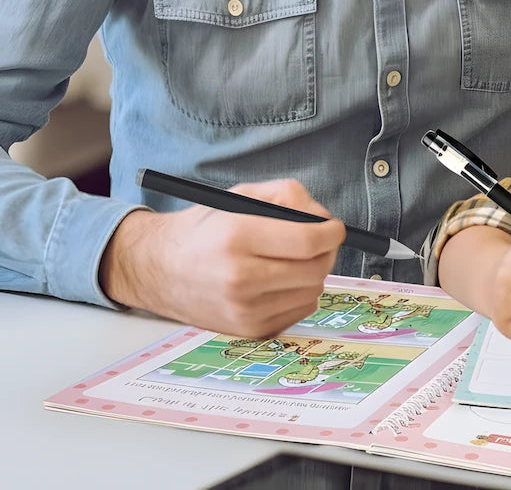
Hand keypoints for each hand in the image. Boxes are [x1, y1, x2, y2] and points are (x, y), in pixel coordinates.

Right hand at [99, 178, 345, 337]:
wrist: (160, 269)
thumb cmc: (207, 228)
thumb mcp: (243, 195)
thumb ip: (289, 197)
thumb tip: (325, 219)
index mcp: (238, 237)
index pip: (308, 240)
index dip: (331, 232)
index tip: (334, 227)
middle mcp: (240, 278)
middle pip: (315, 269)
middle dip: (326, 251)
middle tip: (319, 241)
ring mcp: (244, 310)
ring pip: (312, 291)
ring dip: (313, 272)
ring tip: (292, 259)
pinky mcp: (248, 331)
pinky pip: (299, 310)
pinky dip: (300, 293)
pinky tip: (280, 280)